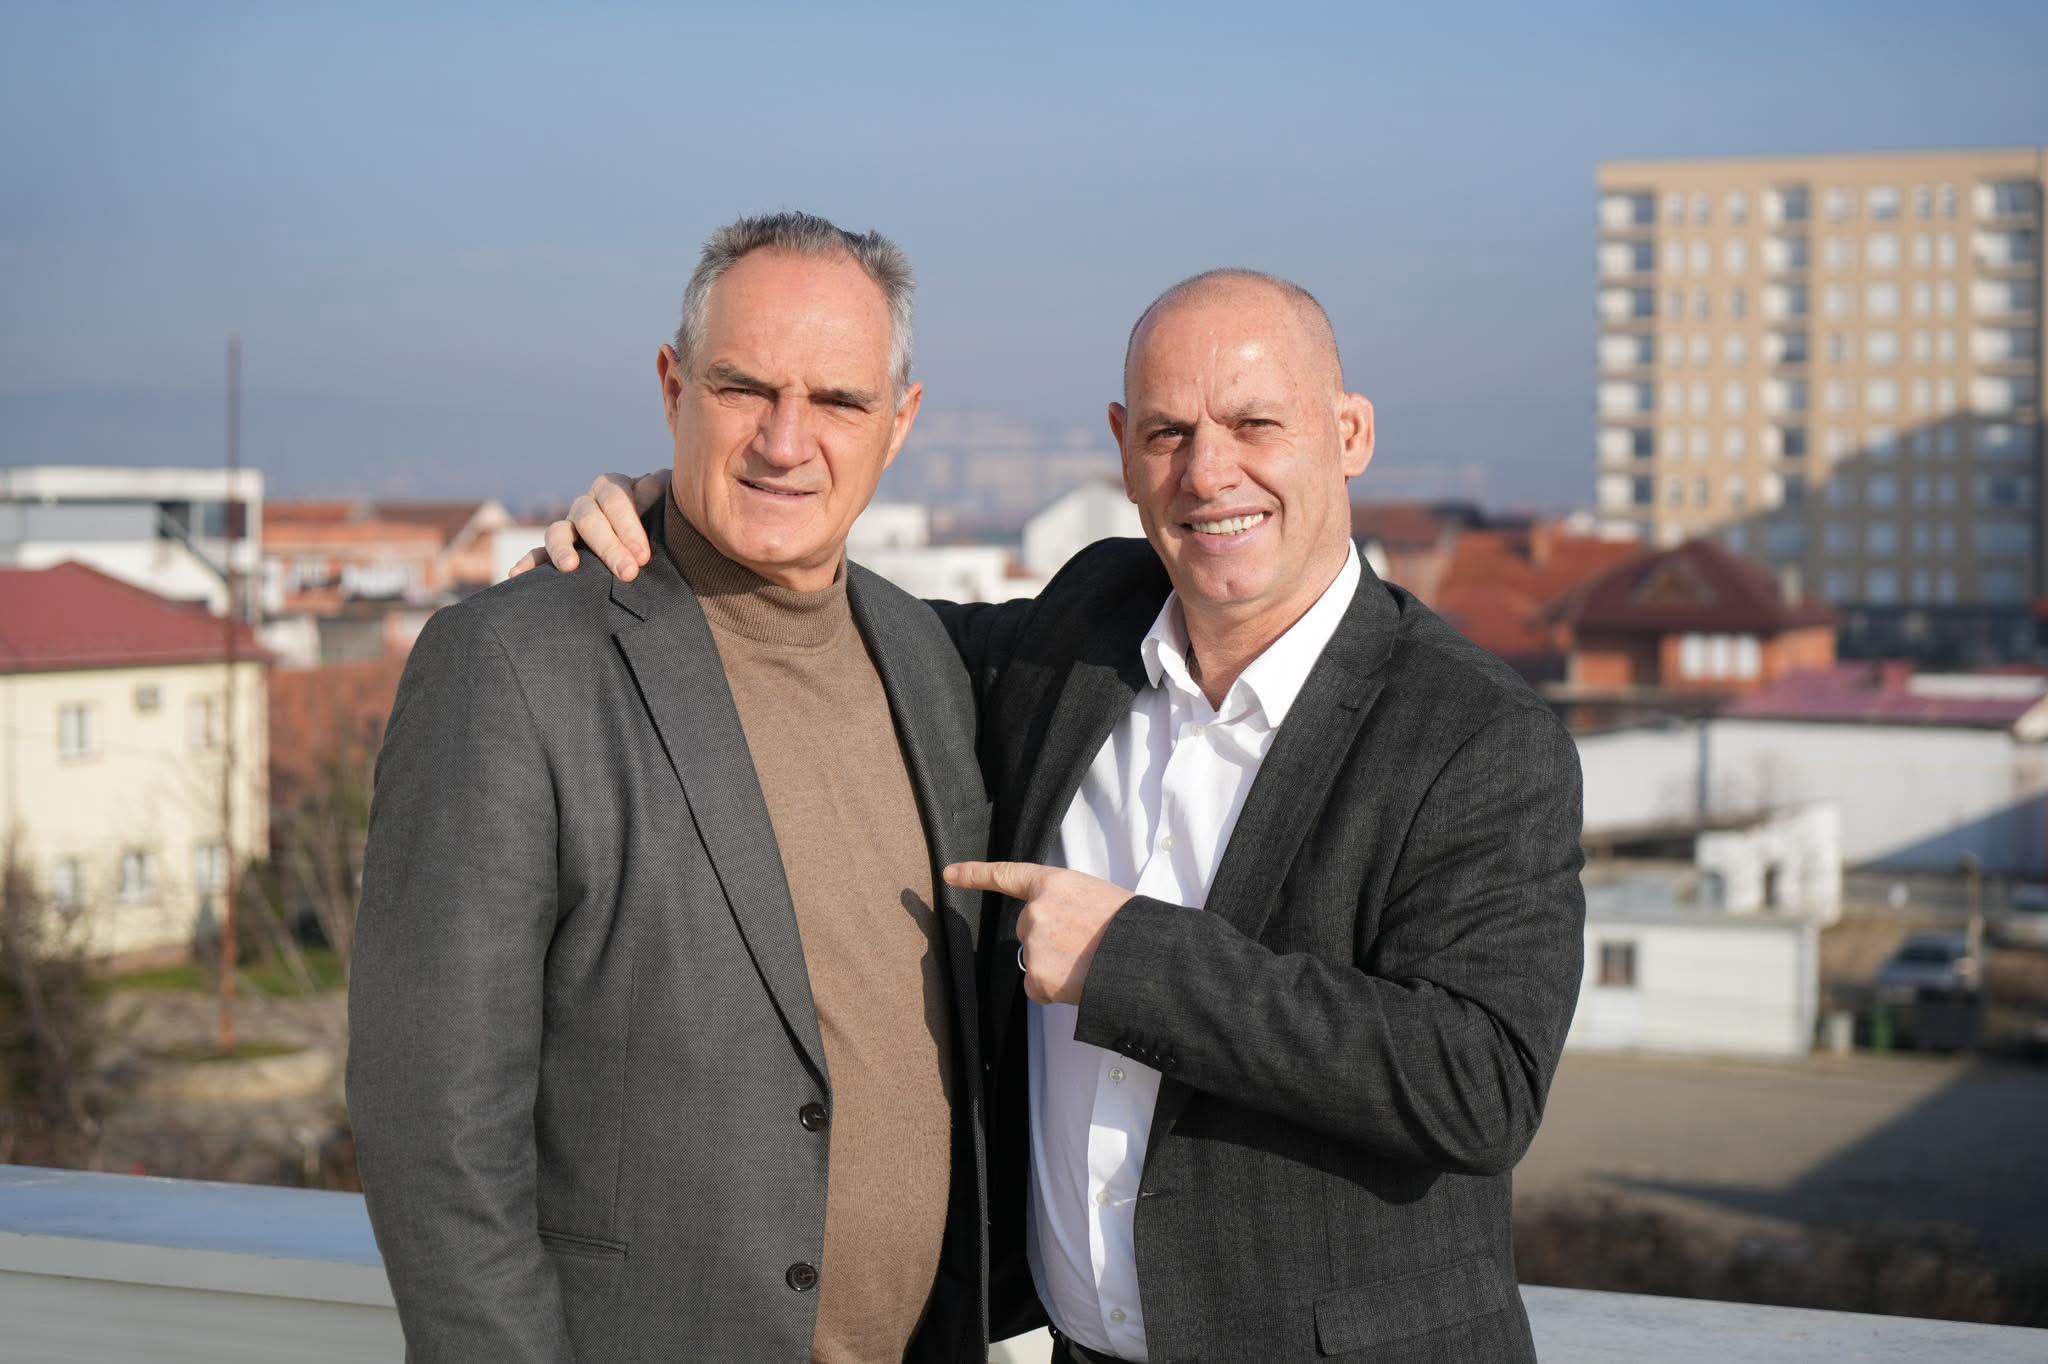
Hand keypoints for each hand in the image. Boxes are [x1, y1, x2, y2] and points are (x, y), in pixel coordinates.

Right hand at [506, 470, 669, 579]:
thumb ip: (662, 491)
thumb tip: (647, 492)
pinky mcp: (560, 551)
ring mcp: (571, 527)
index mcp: (614, 489)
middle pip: (589, 517)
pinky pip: (538, 555)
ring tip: (570, 567)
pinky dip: (528, 563)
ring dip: (563, 549)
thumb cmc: (669, 520)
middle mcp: (589, 504)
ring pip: (559, 531)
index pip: (615, 499)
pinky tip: (517, 575)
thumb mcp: (671, 503)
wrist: (664, 538)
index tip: (643, 554)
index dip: (628, 524)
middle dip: (609, 545)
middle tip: (629, 572)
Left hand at [943, 861, 1133, 1005]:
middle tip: (1086, 945)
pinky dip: (1055, 990)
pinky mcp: (1036, 977)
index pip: (1006, 875)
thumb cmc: (1130, 926)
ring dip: (1056, 966)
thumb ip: (1064, 904)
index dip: (975, 874)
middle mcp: (1035, 911)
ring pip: (1035, 961)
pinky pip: (1038, 987)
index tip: (950, 874)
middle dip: (1050, 941)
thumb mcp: (1095, 896)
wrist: (1144, 957)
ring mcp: (1033, 944)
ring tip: (1090, 963)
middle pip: (1028, 930)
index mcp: (1053, 883)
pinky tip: (1080, 983)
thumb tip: (1056, 930)